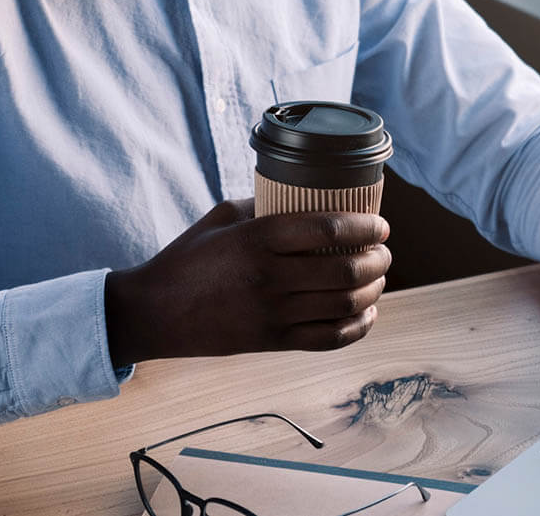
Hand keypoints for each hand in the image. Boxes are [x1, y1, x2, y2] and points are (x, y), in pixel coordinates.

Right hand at [104, 199, 390, 367]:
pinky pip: (329, 339)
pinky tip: (366, 313)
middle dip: (378, 260)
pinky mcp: (272, 342)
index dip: (365, 227)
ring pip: (344, 305)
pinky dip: (357, 327)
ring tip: (378, 279)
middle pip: (345, 270)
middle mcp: (269, 277)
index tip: (380, 226)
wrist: (155, 312)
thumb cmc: (189, 257)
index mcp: (257, 238)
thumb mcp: (222, 217)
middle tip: (384, 252)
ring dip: (373, 291)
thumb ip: (265, 205)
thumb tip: (309, 197)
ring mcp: (272, 314)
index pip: (329, 229)